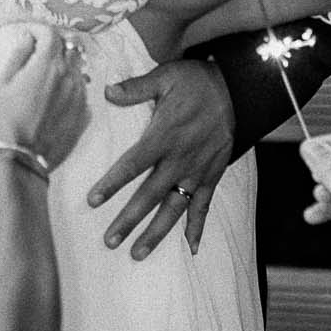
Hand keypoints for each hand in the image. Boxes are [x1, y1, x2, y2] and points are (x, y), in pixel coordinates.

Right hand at [0, 26, 90, 171]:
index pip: (51, 33)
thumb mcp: (4, 84)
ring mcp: (80, 95)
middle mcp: (69, 76)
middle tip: (39, 53)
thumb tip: (28, 39)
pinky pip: (81, 91)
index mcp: (48, 65)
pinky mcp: (85, 114)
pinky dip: (70, 88)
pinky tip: (55, 99)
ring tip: (46, 78)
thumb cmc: (6, 123)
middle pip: (69, 47)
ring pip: (78, 69)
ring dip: (65, 66)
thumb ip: (19, 55)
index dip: (39, 29)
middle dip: (54, 45)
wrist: (21, 161)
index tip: (30, 33)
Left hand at [91, 56, 233, 257]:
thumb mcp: (165, 77)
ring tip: (138, 253)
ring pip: (174, 208)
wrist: (237, 89)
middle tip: (110, 241)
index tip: (93, 201)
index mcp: (164, 136)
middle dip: (129, 219)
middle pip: (150, 195)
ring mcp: (197, 171)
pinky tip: (191, 248)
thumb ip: (136, 87)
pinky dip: (198, 227)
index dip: (113, 183)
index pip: (133, 165)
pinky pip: (204, 206)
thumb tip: (108, 91)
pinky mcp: (212, 176)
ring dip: (156, 232)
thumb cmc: (196, 82)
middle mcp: (180, 159)